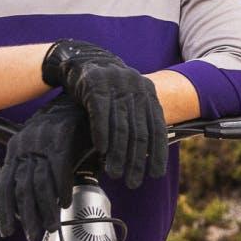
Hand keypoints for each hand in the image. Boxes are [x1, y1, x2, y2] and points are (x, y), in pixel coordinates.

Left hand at [0, 93, 90, 240]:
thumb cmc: (55, 131)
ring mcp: (41, 142)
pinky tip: (65, 202)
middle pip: (22, 187)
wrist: (72, 104)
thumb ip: (29, 172)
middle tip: (31, 235)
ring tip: (51, 225)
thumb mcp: (35, 148)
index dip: (3, 210)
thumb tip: (26, 205)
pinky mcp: (60, 139)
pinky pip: (59, 170)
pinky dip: (62, 189)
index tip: (6, 231)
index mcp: (14, 149)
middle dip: (26, 215)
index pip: (4, 184)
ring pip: (40, 182)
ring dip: (46, 208)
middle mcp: (24, 146)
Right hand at [42, 39, 167, 188]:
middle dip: (136, 161)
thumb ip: (139, 116)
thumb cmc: (107, 85)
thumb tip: (147, 152)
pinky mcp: (95, 86)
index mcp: (148, 91)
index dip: (158, 154)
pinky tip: (101, 151)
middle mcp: (135, 87)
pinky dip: (102, 135)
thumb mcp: (128, 95)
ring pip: (120, 127)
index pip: (158, 128)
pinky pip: (101, 116)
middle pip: (139, 132)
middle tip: (132, 181)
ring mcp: (116, 86)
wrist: (82, 59)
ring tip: (114, 172)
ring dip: (118, 154)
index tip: (155, 174)